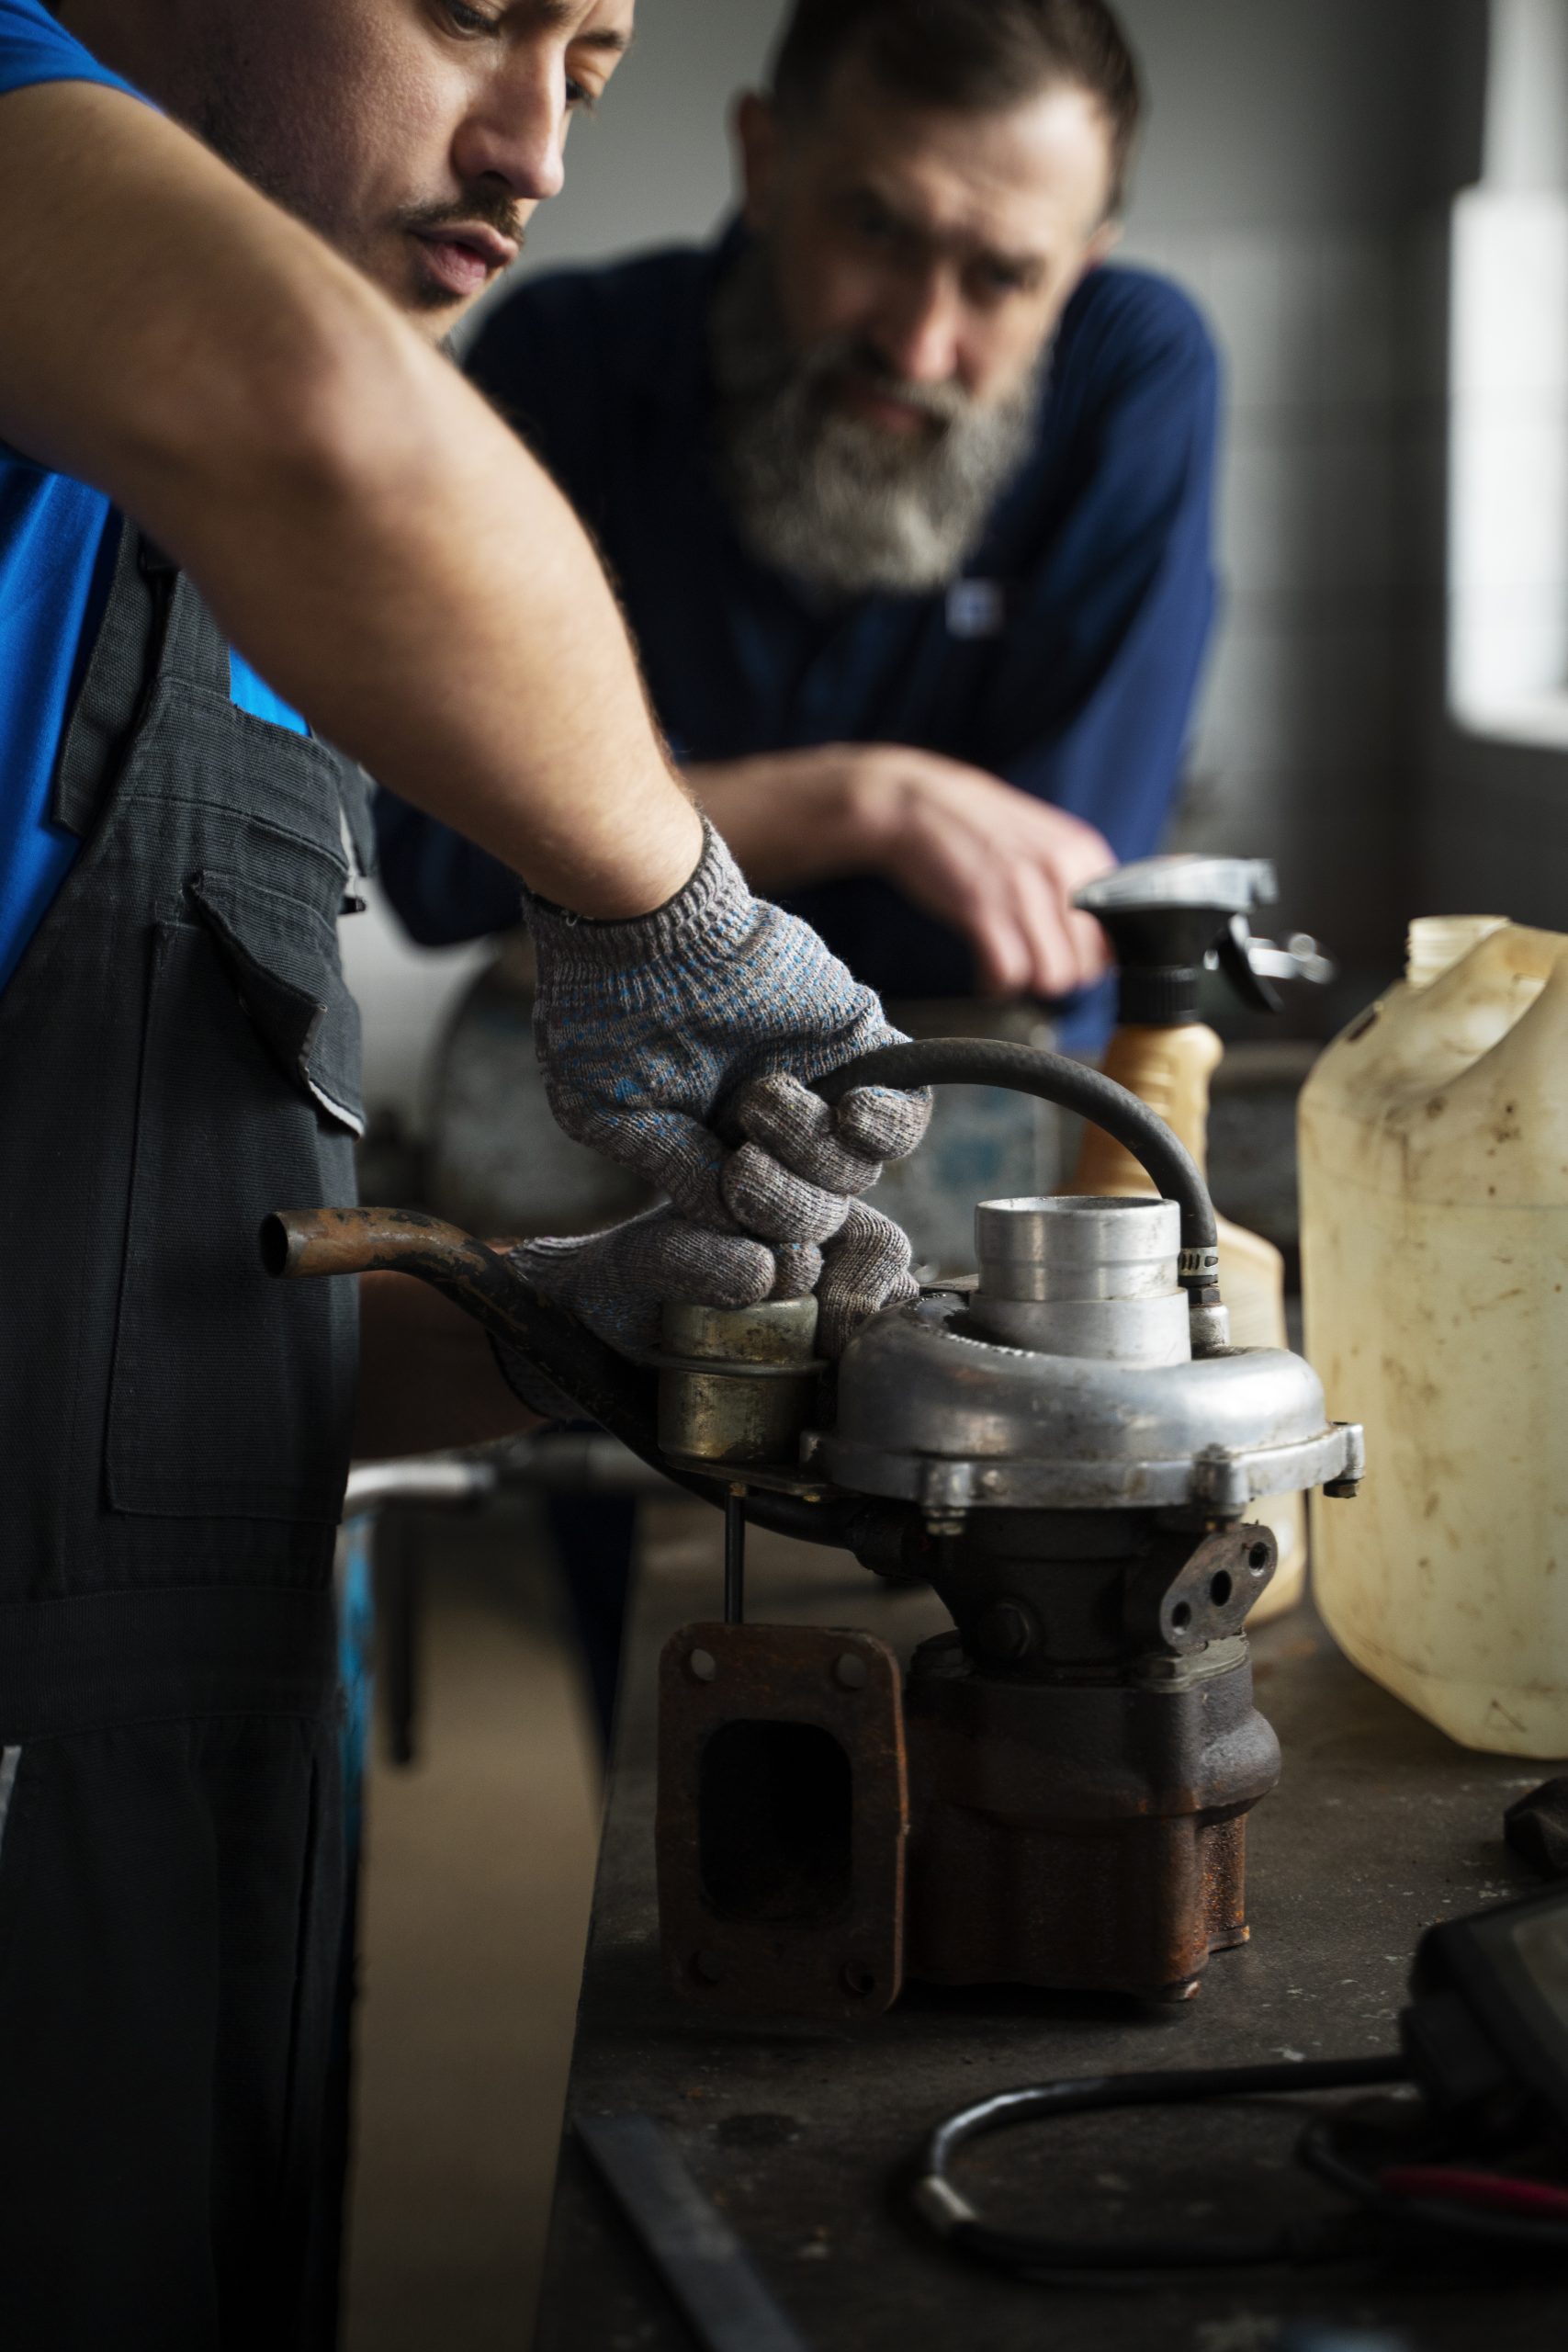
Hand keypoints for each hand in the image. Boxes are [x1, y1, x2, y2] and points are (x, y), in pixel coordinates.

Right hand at [523, 826, 929, 1356]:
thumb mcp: (613, 1116)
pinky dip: (886, 1125)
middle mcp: (774, 1135)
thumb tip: (733, 1223)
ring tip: (763, 1101)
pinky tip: (850, 1113)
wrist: (642, 924)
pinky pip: (906, 1110)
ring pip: (859, 1171)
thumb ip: (678, 1175)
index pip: (766, 1234)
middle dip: (789, 1207)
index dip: (767, 1252)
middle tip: (745, 1170)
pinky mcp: (860, 1045)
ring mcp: (821, 1090)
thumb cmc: (606, 1014)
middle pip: (820, 1212)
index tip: (750, 1251)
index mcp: (715, 1159)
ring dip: (819, 1157)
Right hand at [847, 747, 1115, 998]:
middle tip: (1030, 968)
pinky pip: (1009, 973)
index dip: (1090, 955)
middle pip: (1086, 964)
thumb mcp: (1040, 837)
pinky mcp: (984, 910)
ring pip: (1052, 976)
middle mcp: (1061, 871)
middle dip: (1057, 975)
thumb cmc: (972, 824)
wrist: (913, 804)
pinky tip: (985, 975)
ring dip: (1028, 984)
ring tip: (1007, 971)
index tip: (1065, 957)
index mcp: (1082, 851)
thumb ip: (1071, 875)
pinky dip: (996, 984)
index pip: (1115, 930)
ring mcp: (1023, 892)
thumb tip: (1092, 931)